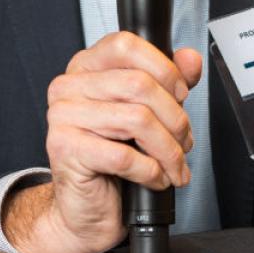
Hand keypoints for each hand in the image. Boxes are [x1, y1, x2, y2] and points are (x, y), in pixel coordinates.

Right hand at [4, 31, 201, 252]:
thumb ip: (167, 82)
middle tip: (184, 142)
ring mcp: (63, 116)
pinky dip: (151, 171)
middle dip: (175, 118)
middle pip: (139, 84)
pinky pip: (124, 156)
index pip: (125, 44)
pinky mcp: (66, 149)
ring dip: (168, 150)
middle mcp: (68, 86)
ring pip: (137, 120)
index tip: (180, 92)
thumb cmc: (113, 159)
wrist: (87, 208)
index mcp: (86, 68)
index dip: (163, 67)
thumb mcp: (146, 113)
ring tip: (174, 165)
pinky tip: (154, 178)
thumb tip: (190, 58)